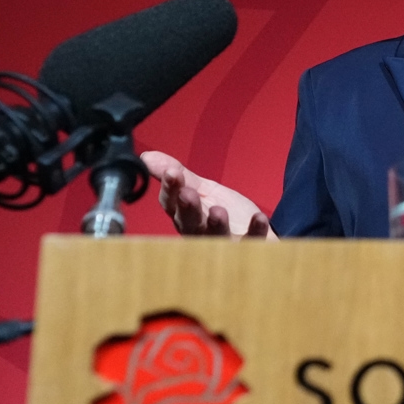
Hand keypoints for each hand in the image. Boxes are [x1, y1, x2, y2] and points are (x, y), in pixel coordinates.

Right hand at [139, 151, 274, 238]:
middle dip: (187, 208)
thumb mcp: (202, 191)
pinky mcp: (250, 247)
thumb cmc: (225, 217)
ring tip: (217, 211)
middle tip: (186, 193)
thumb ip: (180, 176)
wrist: (256, 238)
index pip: (172, 203)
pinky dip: (255, 230)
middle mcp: (201, 232)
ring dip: (216, 224)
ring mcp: (225, 242)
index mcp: (186, 217)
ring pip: (217, 236)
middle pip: (190, 222)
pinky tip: (258, 217)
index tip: (171, 172)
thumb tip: (145, 156)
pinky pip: (252, 240)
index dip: (170, 189)